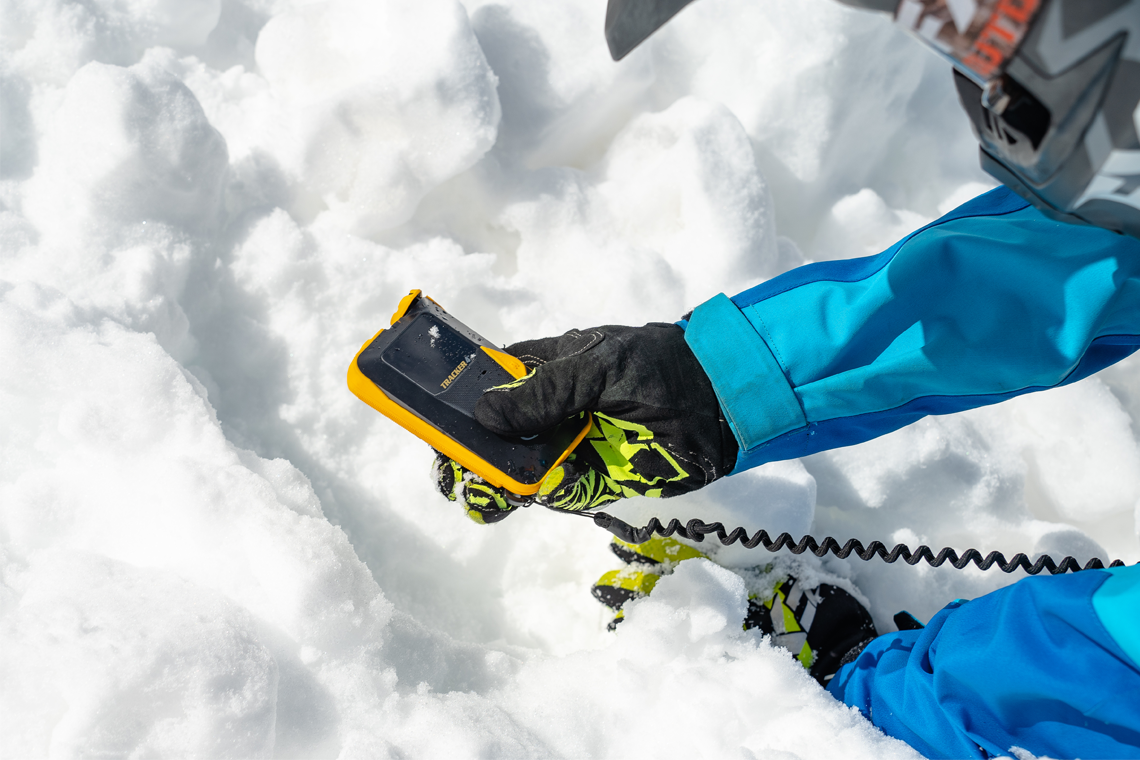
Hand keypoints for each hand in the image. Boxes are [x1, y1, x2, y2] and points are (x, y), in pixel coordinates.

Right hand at [433, 323, 737, 521]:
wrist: (720, 402)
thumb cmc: (656, 366)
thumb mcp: (596, 366)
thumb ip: (542, 393)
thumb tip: (482, 415)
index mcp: (541, 372)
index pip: (484, 386)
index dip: (456, 404)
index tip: (432, 421)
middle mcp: (546, 413)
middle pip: (491, 437)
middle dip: (467, 453)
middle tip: (452, 470)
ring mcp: (566, 449)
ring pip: (515, 472)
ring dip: (494, 482)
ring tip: (479, 490)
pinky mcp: (590, 483)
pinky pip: (552, 494)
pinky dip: (534, 496)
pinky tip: (522, 494)